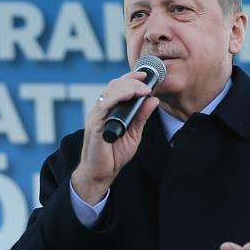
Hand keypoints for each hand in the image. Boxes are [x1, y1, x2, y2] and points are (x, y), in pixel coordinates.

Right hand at [71, 71, 159, 203]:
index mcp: (110, 110)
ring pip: (110, 91)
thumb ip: (141, 117)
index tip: (146, 75)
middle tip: (147, 82)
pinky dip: (118, 96)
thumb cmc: (114, 155)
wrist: (100, 173)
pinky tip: (130, 94)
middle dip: (132, 80)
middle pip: (114, 85)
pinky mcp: (95, 124)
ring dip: (128, 86)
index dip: (131, 78)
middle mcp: (101, 110)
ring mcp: (97, 116)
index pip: (118, 87)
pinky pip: (105, 105)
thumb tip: (154, 100)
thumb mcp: (134, 134)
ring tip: (143, 89)